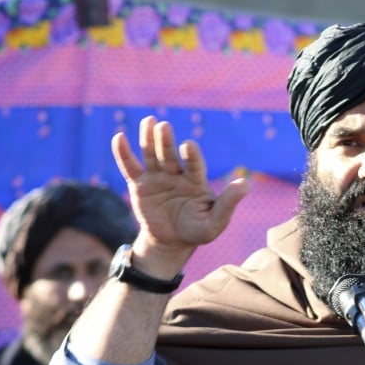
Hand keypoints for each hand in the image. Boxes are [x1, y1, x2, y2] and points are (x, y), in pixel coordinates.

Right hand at [112, 116, 248, 268]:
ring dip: (148, 139)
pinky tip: (118, 138)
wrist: (171, 242)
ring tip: (148, 122)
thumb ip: (228, 204)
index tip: (188, 145)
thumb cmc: (197, 230)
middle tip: (164, 126)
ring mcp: (157, 177)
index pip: (194, 165)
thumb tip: (246, 184)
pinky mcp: (139, 185)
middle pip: (169, 155)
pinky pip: (130, 167)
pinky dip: (123, 154)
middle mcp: (176, 174)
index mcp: (195, 181)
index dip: (191, 156)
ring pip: (151, 155)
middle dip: (166, 142)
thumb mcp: (215, 223)